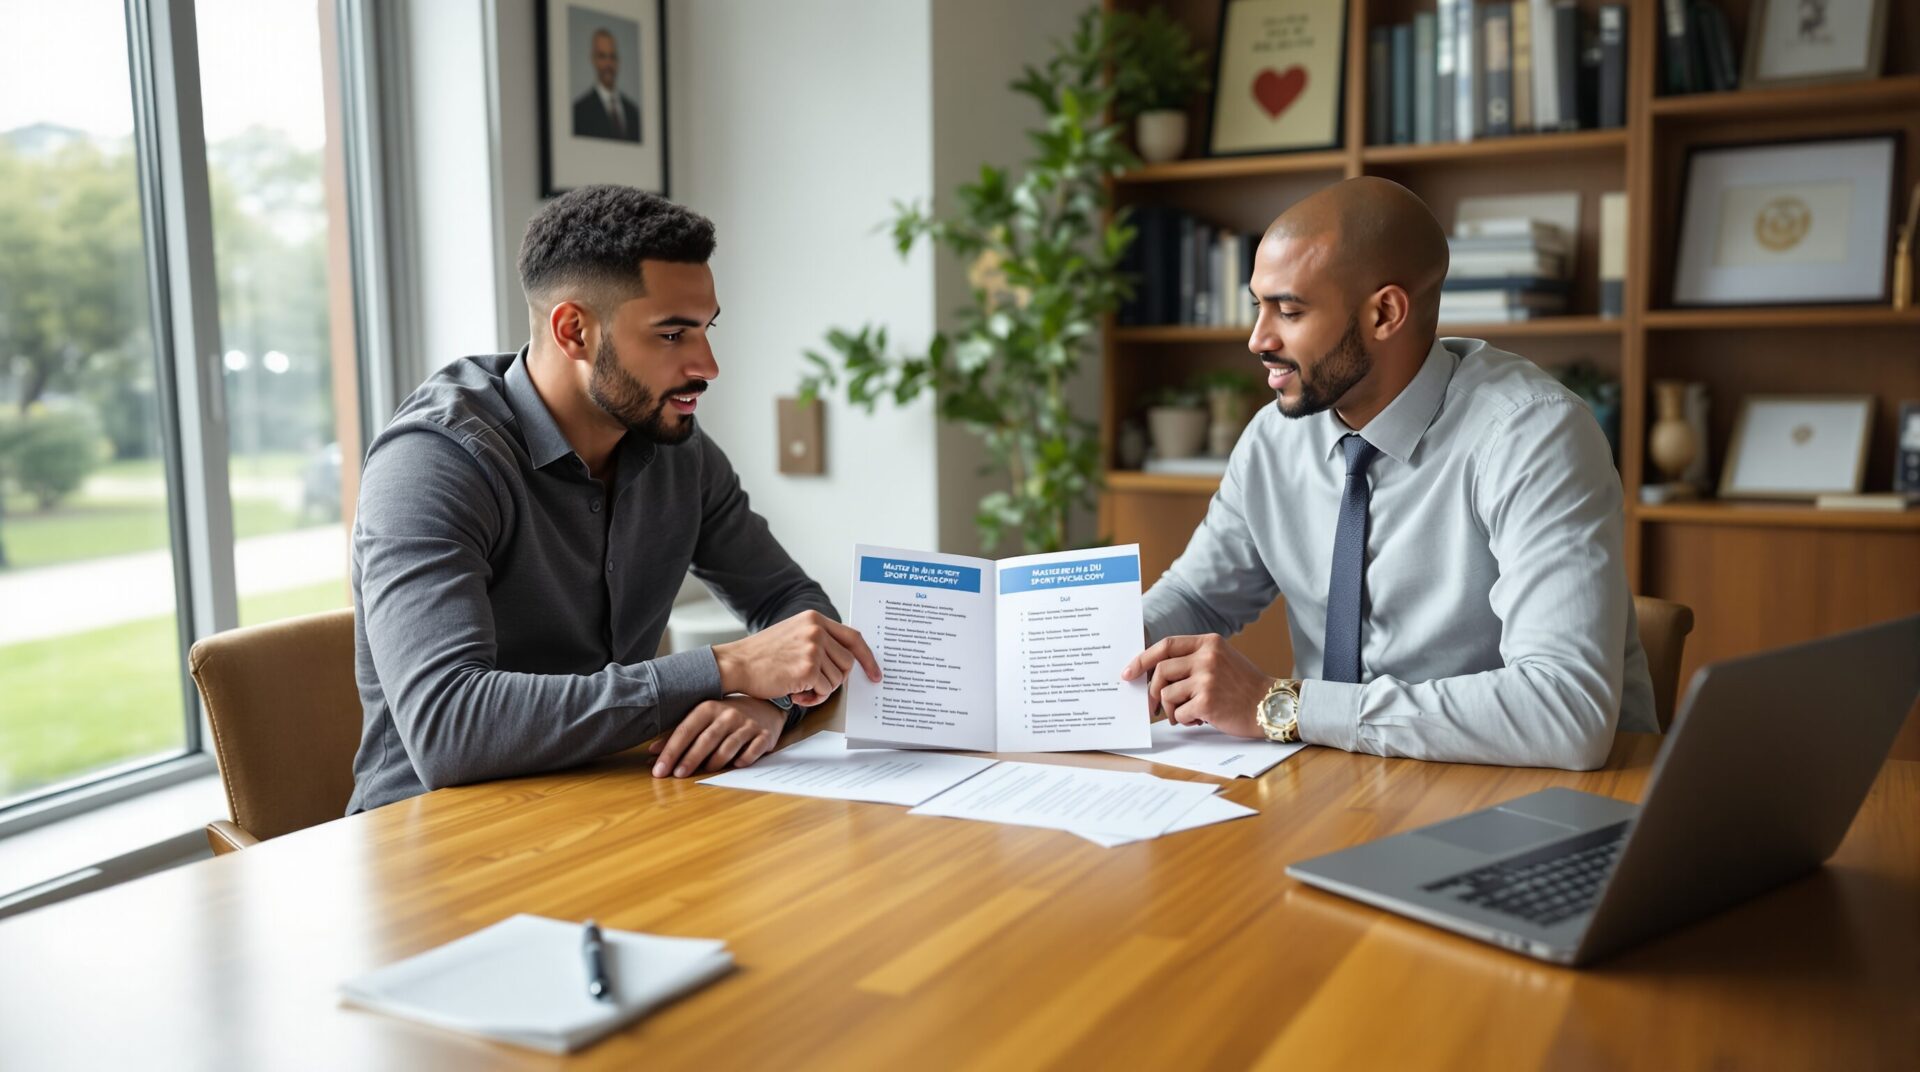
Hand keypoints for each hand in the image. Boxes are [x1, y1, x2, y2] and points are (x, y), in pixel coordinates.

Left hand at [649, 697, 784, 777]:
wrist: (764, 706)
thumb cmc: (726, 716)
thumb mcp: (702, 719)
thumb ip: (679, 735)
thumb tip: (652, 752)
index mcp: (708, 708)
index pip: (686, 730)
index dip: (671, 751)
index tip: (659, 769)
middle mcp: (728, 714)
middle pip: (706, 739)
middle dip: (690, 758)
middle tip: (677, 775)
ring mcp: (747, 725)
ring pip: (729, 746)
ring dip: (715, 761)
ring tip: (705, 772)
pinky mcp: (764, 735)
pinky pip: (753, 751)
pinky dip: (744, 759)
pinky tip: (736, 766)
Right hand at [712, 610, 880, 706]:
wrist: (736, 664)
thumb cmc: (762, 655)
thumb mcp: (793, 635)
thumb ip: (819, 640)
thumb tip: (846, 662)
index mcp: (814, 618)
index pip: (853, 637)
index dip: (867, 658)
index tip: (875, 674)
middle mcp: (816, 630)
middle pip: (848, 663)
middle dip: (835, 680)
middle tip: (814, 686)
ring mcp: (813, 648)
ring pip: (838, 680)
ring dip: (822, 691)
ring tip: (800, 689)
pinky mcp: (808, 668)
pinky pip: (825, 691)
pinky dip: (813, 699)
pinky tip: (795, 695)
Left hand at [1120, 634, 1271, 738]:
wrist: (1271, 705)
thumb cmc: (1243, 686)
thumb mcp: (1221, 660)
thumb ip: (1192, 660)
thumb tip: (1153, 675)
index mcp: (1209, 642)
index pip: (1165, 645)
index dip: (1143, 659)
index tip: (1128, 672)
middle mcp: (1207, 657)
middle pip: (1161, 671)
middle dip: (1151, 691)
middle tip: (1152, 707)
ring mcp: (1207, 678)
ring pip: (1167, 693)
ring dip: (1170, 709)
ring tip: (1185, 714)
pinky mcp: (1207, 701)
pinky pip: (1179, 712)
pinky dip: (1184, 719)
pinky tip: (1198, 720)